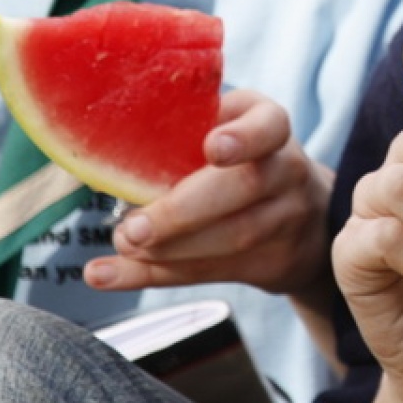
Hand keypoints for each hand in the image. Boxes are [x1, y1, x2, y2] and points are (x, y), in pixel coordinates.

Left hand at [84, 89, 333, 296]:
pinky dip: (154, 276)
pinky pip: (212, 271)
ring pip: (234, 237)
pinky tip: (108, 276)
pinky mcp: (271, 262)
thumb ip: (183, 130)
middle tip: (135, 228)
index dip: (243, 138)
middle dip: (185, 211)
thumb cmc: (239, 160)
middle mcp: (285, 170)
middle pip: (247, 187)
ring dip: (170, 249)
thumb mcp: (227, 128)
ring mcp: (285, 218)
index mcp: (269, 127)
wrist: (305, 218)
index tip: (213, 148)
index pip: (269, 126)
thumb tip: (97, 140)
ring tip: (124, 246)